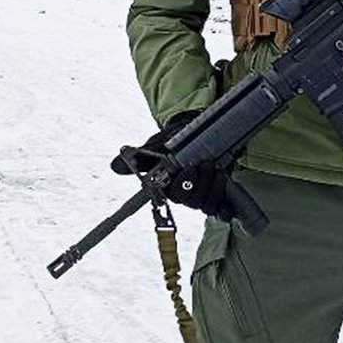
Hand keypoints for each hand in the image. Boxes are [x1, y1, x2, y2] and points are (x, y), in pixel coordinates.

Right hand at [111, 111, 239, 220]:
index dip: (185, 185)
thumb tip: (114, 167)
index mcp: (168, 186)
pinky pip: (220, 210)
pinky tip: (229, 208)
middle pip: (193, 200)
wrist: (195, 133)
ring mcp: (201, 196)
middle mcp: (184, 195)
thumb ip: (141, 157)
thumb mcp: (158, 145)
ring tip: (216, 168)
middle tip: (205, 163)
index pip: (175, 194)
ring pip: (207, 203)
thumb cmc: (174, 141)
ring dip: (214, 186)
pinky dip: (225, 210)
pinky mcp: (216, 196)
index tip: (189, 168)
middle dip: (202, 182)